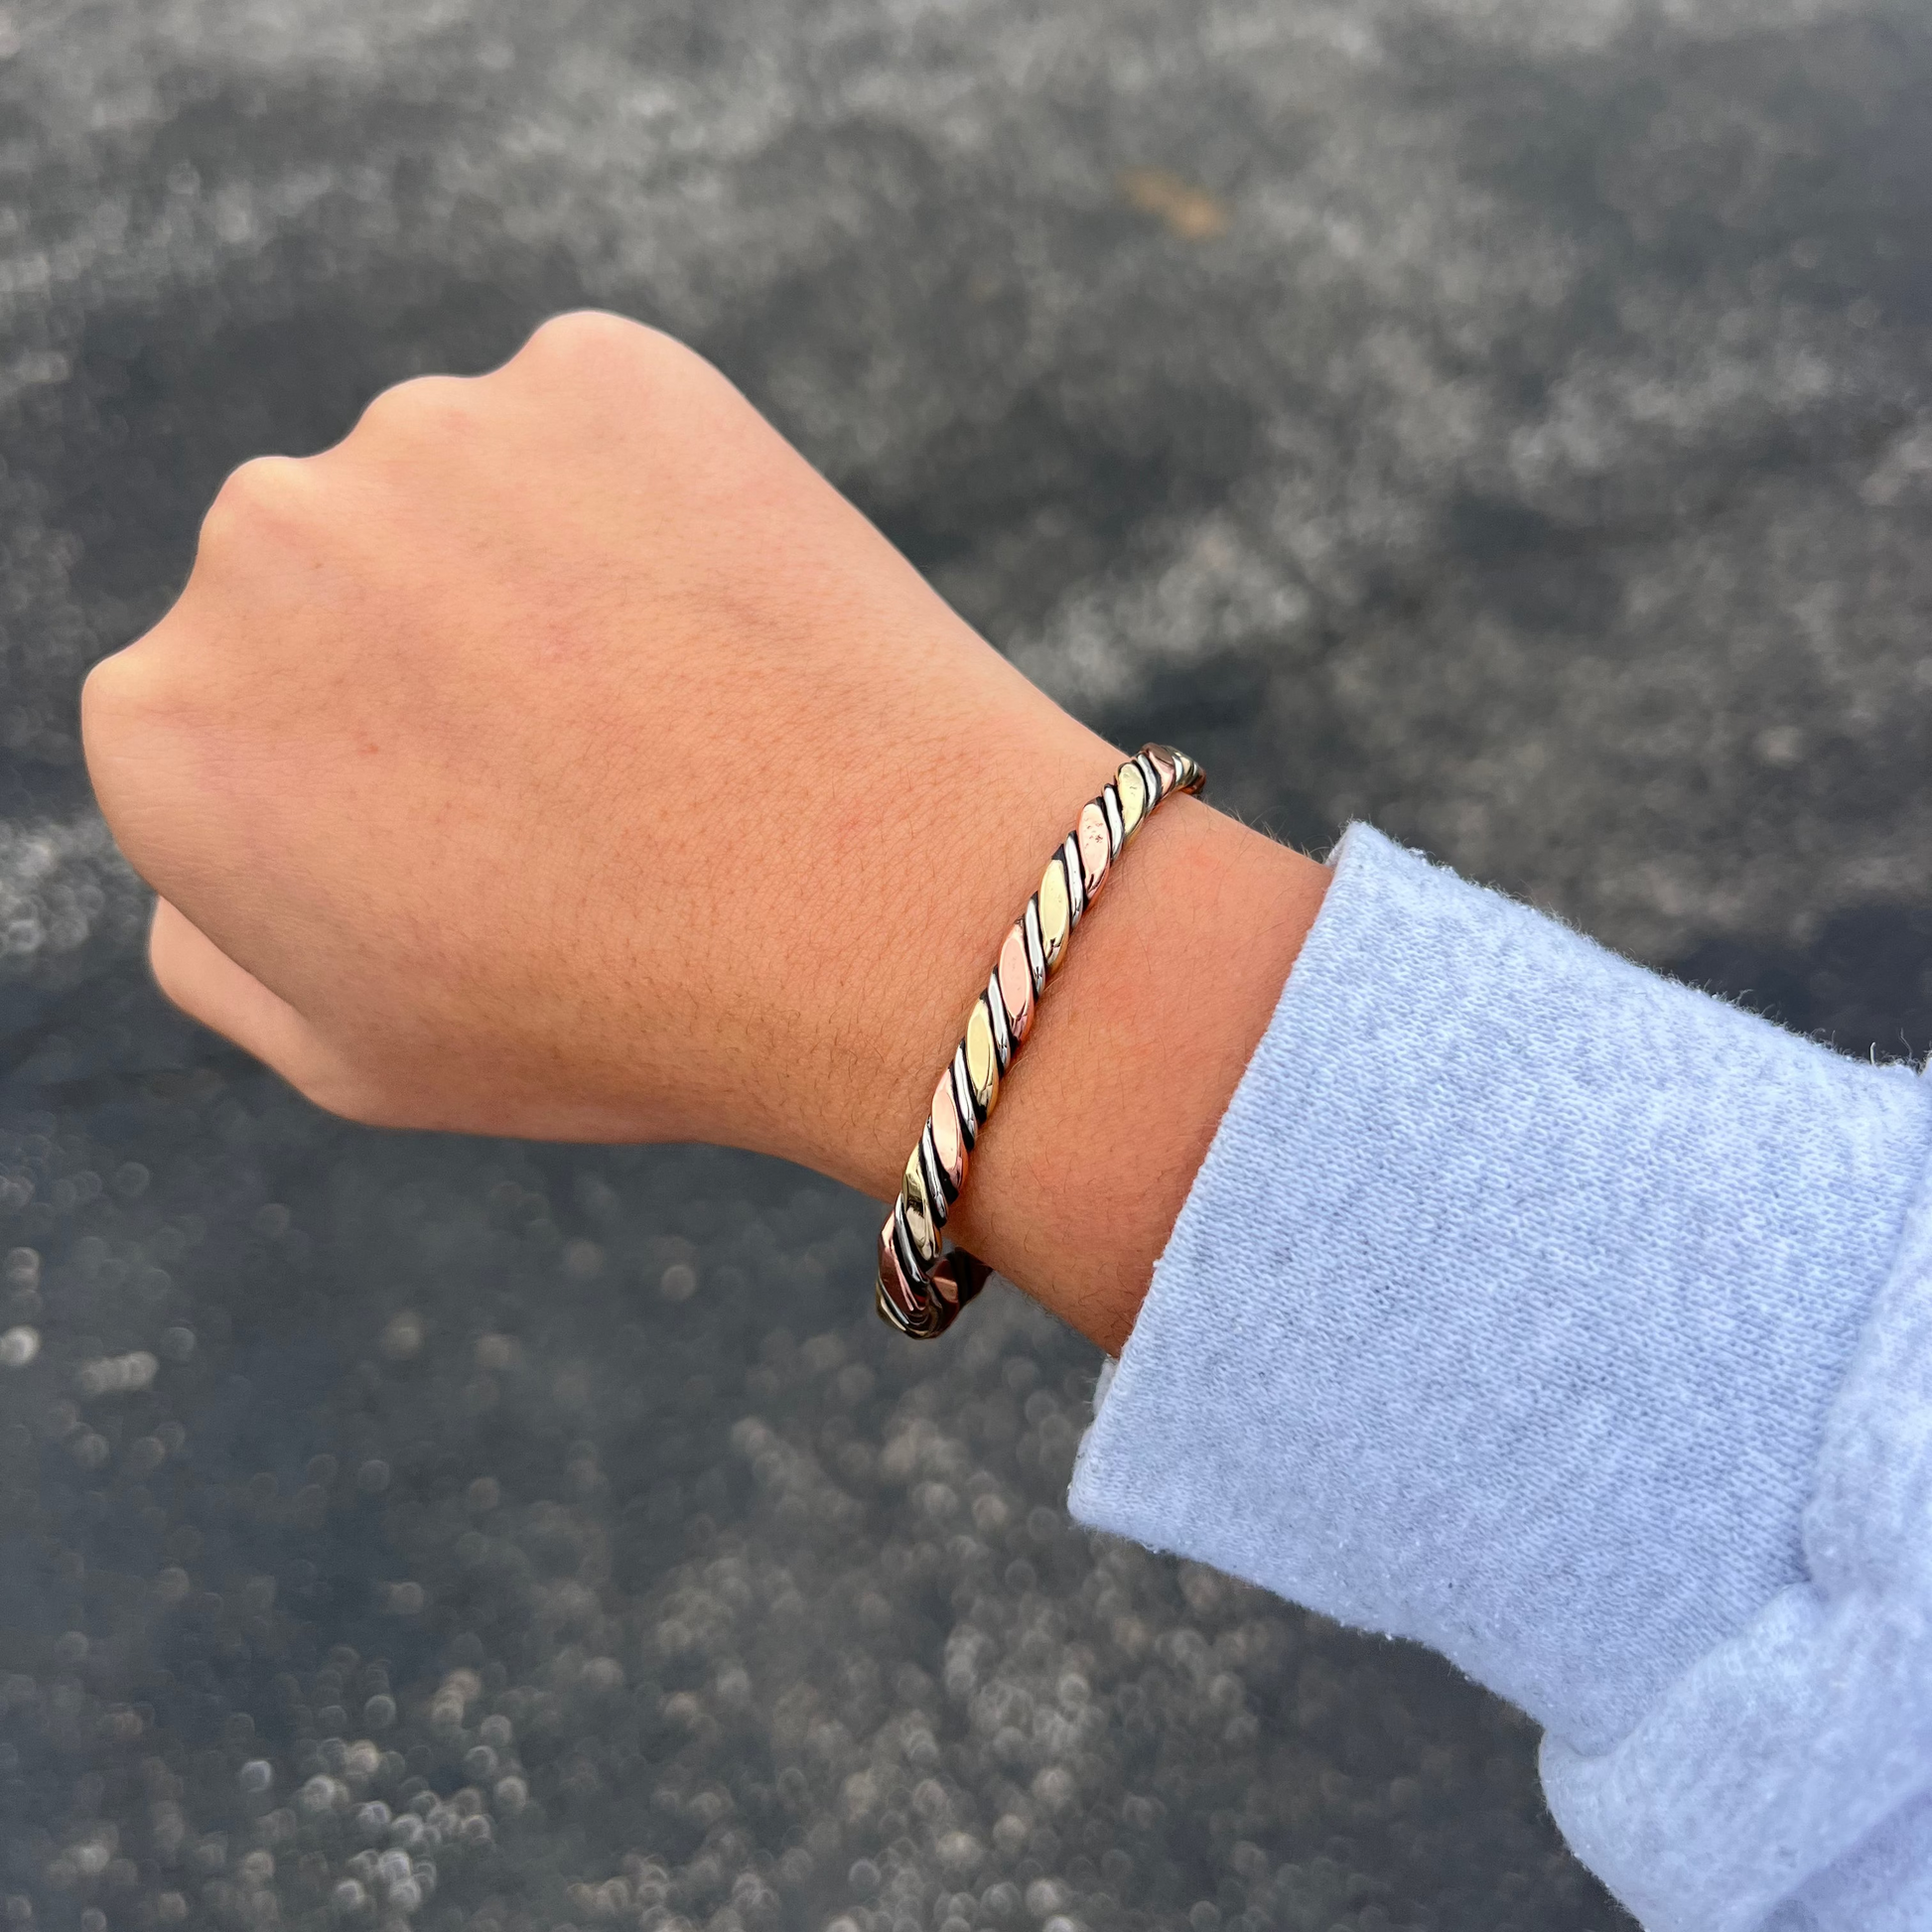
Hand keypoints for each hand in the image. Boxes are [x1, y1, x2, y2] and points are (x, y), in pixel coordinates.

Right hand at [83, 313, 1326, 1348]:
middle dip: (425, 665)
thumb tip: (202, 808)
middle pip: (323, 591)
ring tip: (673, 709)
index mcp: (167, 730)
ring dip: (534, 576)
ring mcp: (429, 435)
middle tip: (588, 769)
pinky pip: (590, 431)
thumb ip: (212, 929)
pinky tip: (721, 621)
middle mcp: (255, 548)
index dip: (361, 789)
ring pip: (457, 501)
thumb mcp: (355, 1053)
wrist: (888, 919)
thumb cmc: (623, 1015)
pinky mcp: (593, 365)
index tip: (477, 838)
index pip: (221, 724)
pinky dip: (643, 501)